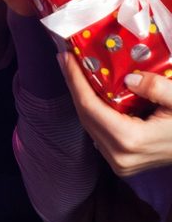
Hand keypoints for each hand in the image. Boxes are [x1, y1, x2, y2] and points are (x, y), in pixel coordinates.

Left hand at [59, 53, 171, 174]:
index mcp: (130, 139)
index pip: (89, 106)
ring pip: (88, 124)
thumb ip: (156, 88)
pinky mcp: (121, 164)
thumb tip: (128, 78)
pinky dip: (90, 110)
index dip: (74, 79)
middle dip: (73, 84)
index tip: (65, 56)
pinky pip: (97, 131)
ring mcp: (119, 164)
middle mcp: (119, 156)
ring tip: (73, 70)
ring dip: (79, 96)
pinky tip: (88, 91)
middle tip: (65, 58)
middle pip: (84, 115)